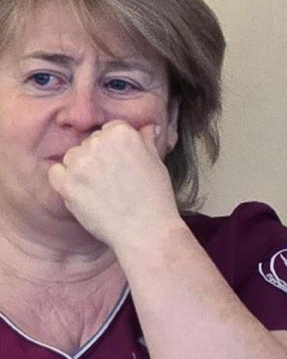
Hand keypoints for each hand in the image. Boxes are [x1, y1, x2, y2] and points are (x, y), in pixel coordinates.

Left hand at [44, 121, 182, 254]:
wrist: (145, 230)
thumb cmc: (155, 198)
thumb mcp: (158, 164)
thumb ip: (147, 142)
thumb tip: (148, 128)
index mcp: (123, 133)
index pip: (110, 130)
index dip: (116, 149)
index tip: (123, 165)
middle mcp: (99, 142)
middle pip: (90, 142)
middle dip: (98, 158)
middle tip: (114, 181)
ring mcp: (80, 162)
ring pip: (72, 157)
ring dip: (81, 170)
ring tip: (102, 191)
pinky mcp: (66, 182)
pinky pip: (56, 172)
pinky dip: (65, 181)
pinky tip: (84, 194)